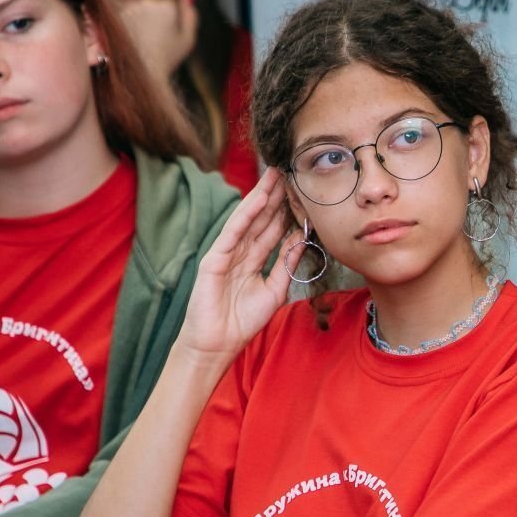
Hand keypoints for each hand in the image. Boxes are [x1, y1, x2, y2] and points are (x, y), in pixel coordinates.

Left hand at [119, 0, 198, 93]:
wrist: (141, 71)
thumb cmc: (168, 58)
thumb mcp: (187, 39)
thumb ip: (190, 15)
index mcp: (167, 5)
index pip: (169, 6)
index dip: (169, 23)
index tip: (166, 39)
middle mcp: (148, 1)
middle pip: (153, 5)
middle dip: (154, 19)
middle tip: (154, 42)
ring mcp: (131, 7)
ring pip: (139, 10)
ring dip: (141, 22)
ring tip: (143, 43)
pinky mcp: (117, 16)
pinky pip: (126, 17)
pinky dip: (129, 27)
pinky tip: (133, 41)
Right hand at [175, 168, 301, 363]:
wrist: (218, 345)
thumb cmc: (242, 322)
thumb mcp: (275, 291)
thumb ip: (286, 265)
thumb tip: (301, 240)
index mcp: (253, 260)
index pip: (273, 230)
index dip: (287, 211)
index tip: (302, 192)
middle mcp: (240, 252)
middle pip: (262, 219)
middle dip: (276, 196)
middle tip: (290, 171)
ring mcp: (226, 253)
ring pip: (248, 220)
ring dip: (262, 197)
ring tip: (276, 175)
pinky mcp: (214, 258)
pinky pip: (233, 232)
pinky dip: (246, 214)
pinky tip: (258, 198)